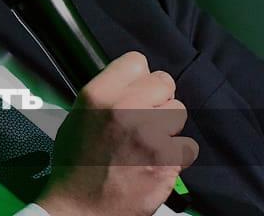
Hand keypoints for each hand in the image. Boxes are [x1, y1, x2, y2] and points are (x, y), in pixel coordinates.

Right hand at [36, 51, 198, 215]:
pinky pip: (186, 145)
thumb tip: (132, 83)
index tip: (138, 91)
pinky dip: (176, 156)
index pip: (137, 62)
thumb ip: (105, 95)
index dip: (140, 78)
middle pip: (165, 83)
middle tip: (146, 119)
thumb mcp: (77, 118)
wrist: (81, 210)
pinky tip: (156, 163)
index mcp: (98, 96)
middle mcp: (125, 109)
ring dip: (169, 126)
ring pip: (179, 112)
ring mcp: (149, 134)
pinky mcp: (167, 160)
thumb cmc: (77, 166)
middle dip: (158, 100)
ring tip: (149, 143)